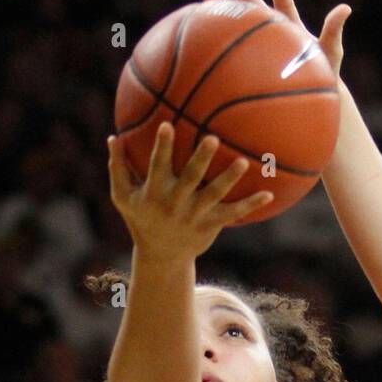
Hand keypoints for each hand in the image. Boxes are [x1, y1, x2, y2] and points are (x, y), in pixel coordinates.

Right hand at [107, 123, 272, 259]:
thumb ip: (118, 168)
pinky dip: (250, 205)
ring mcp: (195, 215)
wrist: (162, 257)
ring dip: (228, 179)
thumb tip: (112, 137)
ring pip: (214, 195)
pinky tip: (269, 194)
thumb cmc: (141, 219)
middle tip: (213, 138)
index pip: (157, 166)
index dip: (162, 147)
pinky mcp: (211, 225)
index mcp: (155, 193)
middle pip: (190, 179)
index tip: (168, 125)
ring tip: (243, 162)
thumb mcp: (123, 197)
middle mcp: (176, 204)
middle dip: (201, 159)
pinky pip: (233, 213)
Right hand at [200, 0, 350, 79]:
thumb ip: (334, 29)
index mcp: (291, 26)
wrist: (314, 98)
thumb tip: (346, 7)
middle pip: (255, 4)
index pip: (283, 1)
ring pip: (239, 23)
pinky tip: (201, 33)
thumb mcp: (331, 51)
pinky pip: (233, 49)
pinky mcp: (252, 62)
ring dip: (223, 8)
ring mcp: (262, 46)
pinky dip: (219, 41)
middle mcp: (274, 32)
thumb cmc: (325, 75)